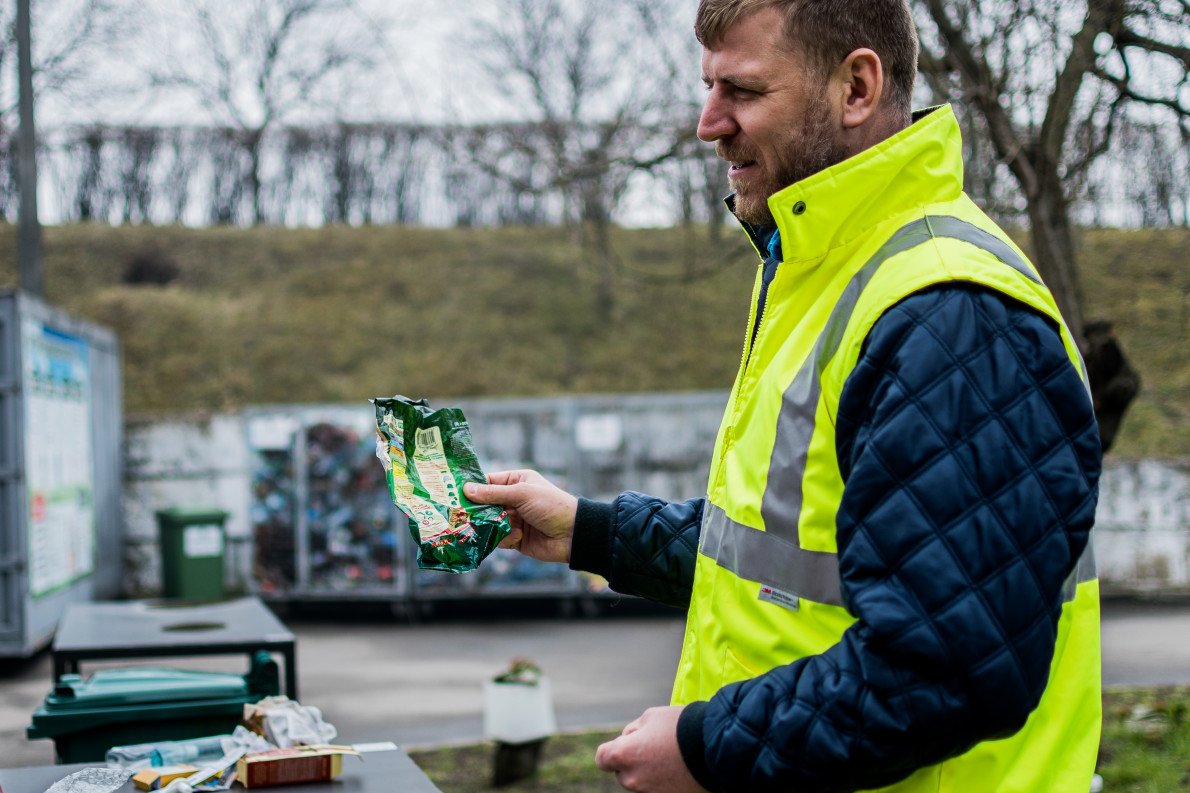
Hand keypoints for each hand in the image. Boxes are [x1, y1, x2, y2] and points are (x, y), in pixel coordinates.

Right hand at [463, 469, 577, 562]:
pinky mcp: (515, 538)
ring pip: (489, 523)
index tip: (454, 493)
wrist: (572, 534)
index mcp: (517, 482)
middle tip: (460, 515)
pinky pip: (499, 538)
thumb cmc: (551, 505)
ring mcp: (514, 519)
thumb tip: (467, 489)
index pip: (488, 482)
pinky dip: (504, 538)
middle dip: (477, 510)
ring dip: (491, 526)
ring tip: (488, 528)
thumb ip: (493, 494)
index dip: (473, 488)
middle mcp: (514, 499)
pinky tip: (517, 537)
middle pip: (485, 504)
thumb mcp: (522, 494)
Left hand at [595, 706, 707, 792]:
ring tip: (671, 757)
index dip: (611, 750)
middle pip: (622, 773)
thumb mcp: (651, 717)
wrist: (717, 748)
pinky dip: (663, 782)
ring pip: (640, 783)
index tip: (626, 744)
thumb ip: (633, 730)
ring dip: (648, 773)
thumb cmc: (682, 726)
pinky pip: (657, 790)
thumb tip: (629, 740)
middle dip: (632, 761)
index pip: (602, 758)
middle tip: (655, 747)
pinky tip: (678, 769)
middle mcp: (633, 779)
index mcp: (625, 755)